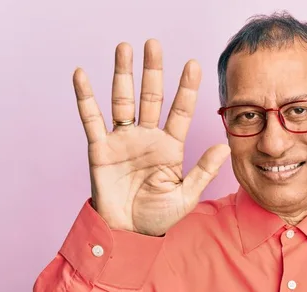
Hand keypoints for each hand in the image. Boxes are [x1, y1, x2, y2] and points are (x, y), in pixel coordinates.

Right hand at [73, 39, 229, 235]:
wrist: (128, 233)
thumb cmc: (158, 215)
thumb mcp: (186, 195)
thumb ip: (204, 171)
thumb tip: (224, 147)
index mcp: (171, 146)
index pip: (180, 111)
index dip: (187, 88)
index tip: (193, 64)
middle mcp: (148, 137)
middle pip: (151, 97)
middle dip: (153, 71)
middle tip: (154, 44)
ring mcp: (123, 140)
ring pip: (123, 100)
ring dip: (122, 74)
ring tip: (124, 48)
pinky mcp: (100, 149)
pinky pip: (92, 119)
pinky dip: (85, 98)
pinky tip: (82, 75)